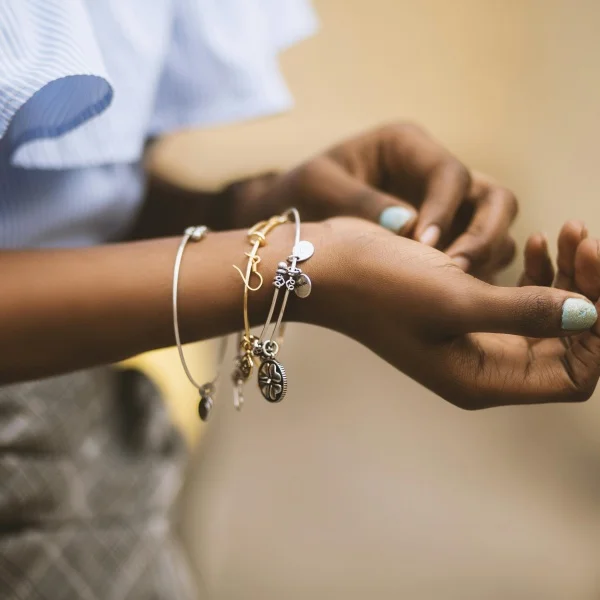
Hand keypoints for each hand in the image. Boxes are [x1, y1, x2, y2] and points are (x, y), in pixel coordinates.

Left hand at [234, 123, 517, 277]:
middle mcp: (434, 175)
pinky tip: (448, 298)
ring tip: (451, 290)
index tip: (424, 245)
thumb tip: (411, 227)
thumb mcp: (318, 187)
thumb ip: (361, 202)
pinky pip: (477, 258)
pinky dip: (472, 276)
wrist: (291, 220)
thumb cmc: (299, 194)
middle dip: (484, 235)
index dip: (445, 210)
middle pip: (494, 198)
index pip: (451, 174)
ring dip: (483, 259)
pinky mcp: (445, 240)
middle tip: (454, 271)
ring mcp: (446, 209)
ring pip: (495, 231)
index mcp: (407, 147)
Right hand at [300, 218, 599, 408]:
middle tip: (588, 240)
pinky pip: (519, 296)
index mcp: (482, 379)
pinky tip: (536, 241)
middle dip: (589, 291)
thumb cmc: (380, 286)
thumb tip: (592, 315)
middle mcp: (483, 364)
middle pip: (567, 342)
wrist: (328, 265)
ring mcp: (474, 336)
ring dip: (567, 276)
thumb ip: (526, 312)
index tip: (596, 276)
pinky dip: (538, 270)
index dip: (598, 332)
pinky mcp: (465, 306)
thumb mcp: (455, 300)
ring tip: (566, 232)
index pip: (574, 374)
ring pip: (548, 315)